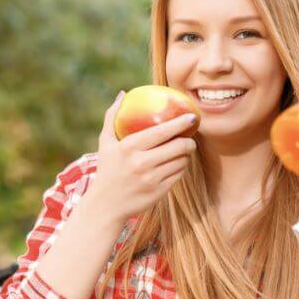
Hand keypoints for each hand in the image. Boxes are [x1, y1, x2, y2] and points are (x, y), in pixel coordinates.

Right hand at [86, 91, 197, 222]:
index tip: (192, 117)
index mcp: (130, 147)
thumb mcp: (105, 143)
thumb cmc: (107, 170)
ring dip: (186, 155)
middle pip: (178, 146)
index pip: (163, 131)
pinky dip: (181, 167)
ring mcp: (152, 178)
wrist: (106, 205)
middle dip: (189, 141)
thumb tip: (123, 94)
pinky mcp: (160, 191)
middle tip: (189, 138)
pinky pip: (179, 174)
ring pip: (182, 161)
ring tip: (183, 151)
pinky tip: (177, 164)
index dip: (182, 123)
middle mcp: (142, 162)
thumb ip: (112, 117)